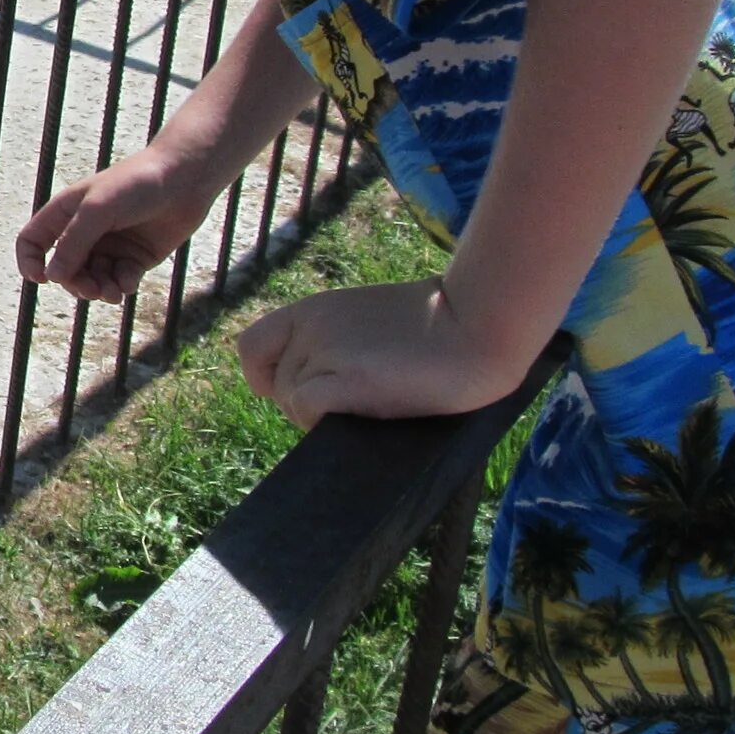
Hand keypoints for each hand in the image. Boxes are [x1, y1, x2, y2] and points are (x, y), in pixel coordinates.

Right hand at [16, 145, 219, 303]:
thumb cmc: (136, 185)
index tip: (41, 279)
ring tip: (113, 292)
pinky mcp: (135, 258)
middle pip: (64, 269)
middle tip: (92, 289)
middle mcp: (85, 231)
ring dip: (99, 290)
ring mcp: (110, 246)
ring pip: (92, 279)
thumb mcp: (97, 211)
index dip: (30, 262)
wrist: (185, 179)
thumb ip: (72, 244)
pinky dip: (121, 285)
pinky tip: (130, 281)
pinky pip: (119, 281)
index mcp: (66, 212)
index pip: (32, 242)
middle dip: (75, 283)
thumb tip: (51, 277)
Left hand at [234, 279, 533, 429]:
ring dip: (320, 418)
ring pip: (292, 401)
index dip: (266, 377)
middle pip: (278, 385)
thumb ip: (334, 344)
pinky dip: (325, 423)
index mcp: (314, 309)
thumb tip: (308, 394)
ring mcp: (328, 350)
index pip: (252, 347)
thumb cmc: (439, 327)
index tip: (299, 392)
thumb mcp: (369, 323)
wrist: (482, 323)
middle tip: (356, 403)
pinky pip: (307, 409)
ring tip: (371, 405)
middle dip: (307, 404)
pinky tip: (365, 416)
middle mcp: (312, 326)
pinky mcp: (349, 378)